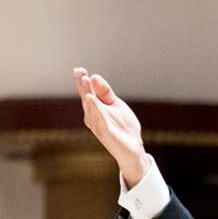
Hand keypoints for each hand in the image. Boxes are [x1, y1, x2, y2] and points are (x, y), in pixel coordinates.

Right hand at [72, 67, 148, 187]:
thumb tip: (94, 77)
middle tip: (80, 72)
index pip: (87, 92)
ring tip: (85, 81)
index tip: (80, 70)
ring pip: (90, 107)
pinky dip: (95, 110)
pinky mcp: (104, 133)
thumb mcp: (117, 105)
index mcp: (95, 107)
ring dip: (87, 94)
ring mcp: (97, 124)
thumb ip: (106, 93)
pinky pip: (98, 120)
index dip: (83, 81)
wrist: (135, 148)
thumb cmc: (124, 127)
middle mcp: (93, 115)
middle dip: (83, 85)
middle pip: (86, 97)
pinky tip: (91, 99)